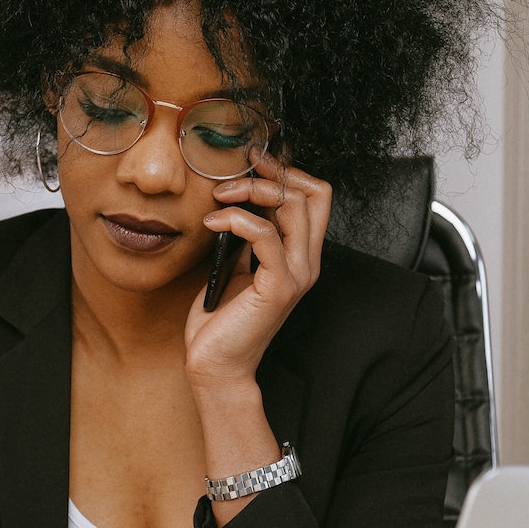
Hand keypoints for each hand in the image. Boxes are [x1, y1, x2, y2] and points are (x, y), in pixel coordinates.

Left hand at [183, 150, 330, 387]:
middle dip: (272, 173)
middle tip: (233, 175)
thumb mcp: (236, 266)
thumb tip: (236, 201)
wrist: (216, 365)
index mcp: (300, 256)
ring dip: (251, 192)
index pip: (316, 196)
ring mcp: (296, 275)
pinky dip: (236, 219)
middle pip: (313, 194)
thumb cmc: (221, 320)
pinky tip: (212, 223)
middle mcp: (306, 263)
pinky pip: (265, 235)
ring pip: (293, 207)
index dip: (287, 172)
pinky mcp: (277, 288)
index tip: (252, 162)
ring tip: (218, 197)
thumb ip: (246, 238)